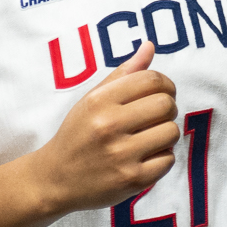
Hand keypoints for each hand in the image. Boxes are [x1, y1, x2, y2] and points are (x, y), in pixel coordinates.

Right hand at [35, 42, 180, 215]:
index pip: (152, 80)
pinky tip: (146, 157)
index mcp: (99, 101)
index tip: (161, 93)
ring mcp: (121, 155)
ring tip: (150, 137)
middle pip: (166, 104)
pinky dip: (162, 158)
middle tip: (156, 116)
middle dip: (168, 108)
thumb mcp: (93, 99)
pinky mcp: (132, 180)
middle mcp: (109, 126)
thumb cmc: (79, 134)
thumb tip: (150, 46)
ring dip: (166, 134)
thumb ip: (124, 73)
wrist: (56, 178)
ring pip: (171, 132)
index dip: (165, 84)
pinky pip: (168, 160)